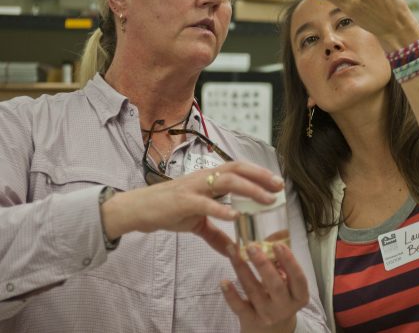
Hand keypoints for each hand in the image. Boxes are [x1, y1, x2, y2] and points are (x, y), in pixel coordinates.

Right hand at [101, 161, 283, 255]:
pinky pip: (205, 204)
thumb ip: (216, 234)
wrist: (139, 209)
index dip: (259, 173)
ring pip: (226, 181)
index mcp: (209, 178)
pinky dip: (221, 209)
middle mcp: (204, 178)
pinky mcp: (182, 202)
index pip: (238, 169)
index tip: (277, 182)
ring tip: (266, 199)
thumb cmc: (169, 210)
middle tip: (279, 187)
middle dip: (260, 177)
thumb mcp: (197, 223)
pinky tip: (236, 215)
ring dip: (249, 189)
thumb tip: (233, 250)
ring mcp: (194, 188)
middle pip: (237, 169)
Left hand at [221, 242, 308, 332]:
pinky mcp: (250, 320)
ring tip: (233, 251)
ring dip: (242, 269)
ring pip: (253, 291)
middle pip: (275, 285)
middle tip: (251, 246)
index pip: (298, 278)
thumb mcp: (287, 283)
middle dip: (263, 265)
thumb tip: (278, 233)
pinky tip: (223, 281)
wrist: (270, 331)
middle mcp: (284, 307)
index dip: (289, 261)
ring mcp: (267, 315)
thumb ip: (281, 262)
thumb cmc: (279, 297)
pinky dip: (230, 294)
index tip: (278, 245)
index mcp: (299, 295)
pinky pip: (239, 307)